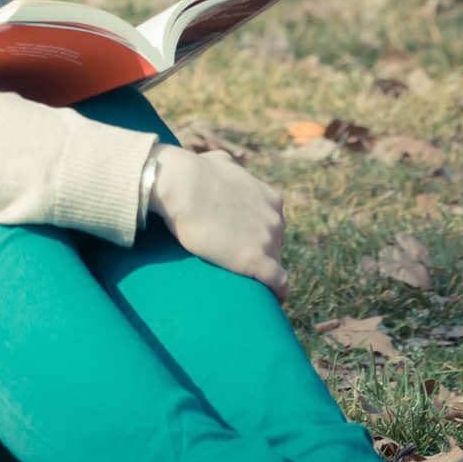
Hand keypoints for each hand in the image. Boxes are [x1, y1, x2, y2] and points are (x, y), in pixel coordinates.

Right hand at [148, 146, 289, 301]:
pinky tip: (272, 300)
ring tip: (247, 284)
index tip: (244, 244)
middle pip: (274, 245)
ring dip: (263, 273)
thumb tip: (219, 163)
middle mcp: (275, 220)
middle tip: (235, 262)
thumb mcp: (219, 161)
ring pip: (274, 264)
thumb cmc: (195, 172)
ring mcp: (268, 241)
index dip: (257, 236)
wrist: (184, 186)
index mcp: (271, 200)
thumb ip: (228, 167)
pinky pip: (278, 283)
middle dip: (259, 253)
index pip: (271, 226)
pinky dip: (277, 292)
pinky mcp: (257, 262)